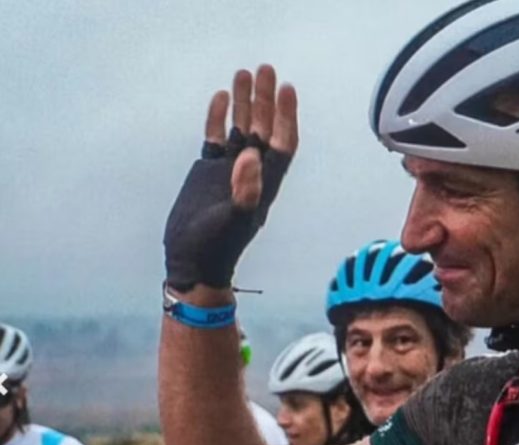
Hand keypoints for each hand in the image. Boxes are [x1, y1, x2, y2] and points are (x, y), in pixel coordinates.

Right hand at [164, 65, 297, 290]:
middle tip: (266, 69)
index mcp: (265, 182)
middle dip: (265, 99)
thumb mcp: (233, 221)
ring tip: (243, 73)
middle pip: (263, 126)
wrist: (192, 262)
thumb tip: (251, 155)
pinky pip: (216, 137)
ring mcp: (229, 170)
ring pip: (241, 127)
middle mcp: (251, 171)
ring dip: (243, 102)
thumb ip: (245, 190)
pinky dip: (218, 118)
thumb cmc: (218, 247)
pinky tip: (220, 97)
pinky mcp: (208, 172)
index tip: (287, 89)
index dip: (286, 116)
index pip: (282, 141)